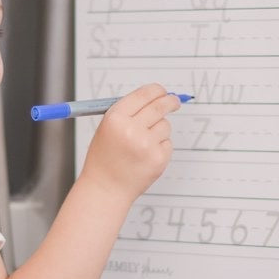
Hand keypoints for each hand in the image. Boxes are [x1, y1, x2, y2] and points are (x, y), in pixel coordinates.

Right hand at [80, 84, 179, 203]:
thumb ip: (129, 112)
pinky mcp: (158, 158)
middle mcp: (131, 129)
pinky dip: (160, 147)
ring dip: (159, 130)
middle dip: (170, 101)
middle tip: (174, 101)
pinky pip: (167, 143)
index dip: (157, 90)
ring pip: (165, 125)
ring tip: (142, 145)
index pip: (144, 94)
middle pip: (160, 105)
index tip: (163, 92)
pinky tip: (145, 157)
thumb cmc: (105, 158)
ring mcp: (146, 145)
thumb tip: (156, 97)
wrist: (106, 188)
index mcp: (115, 118)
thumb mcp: (107, 128)